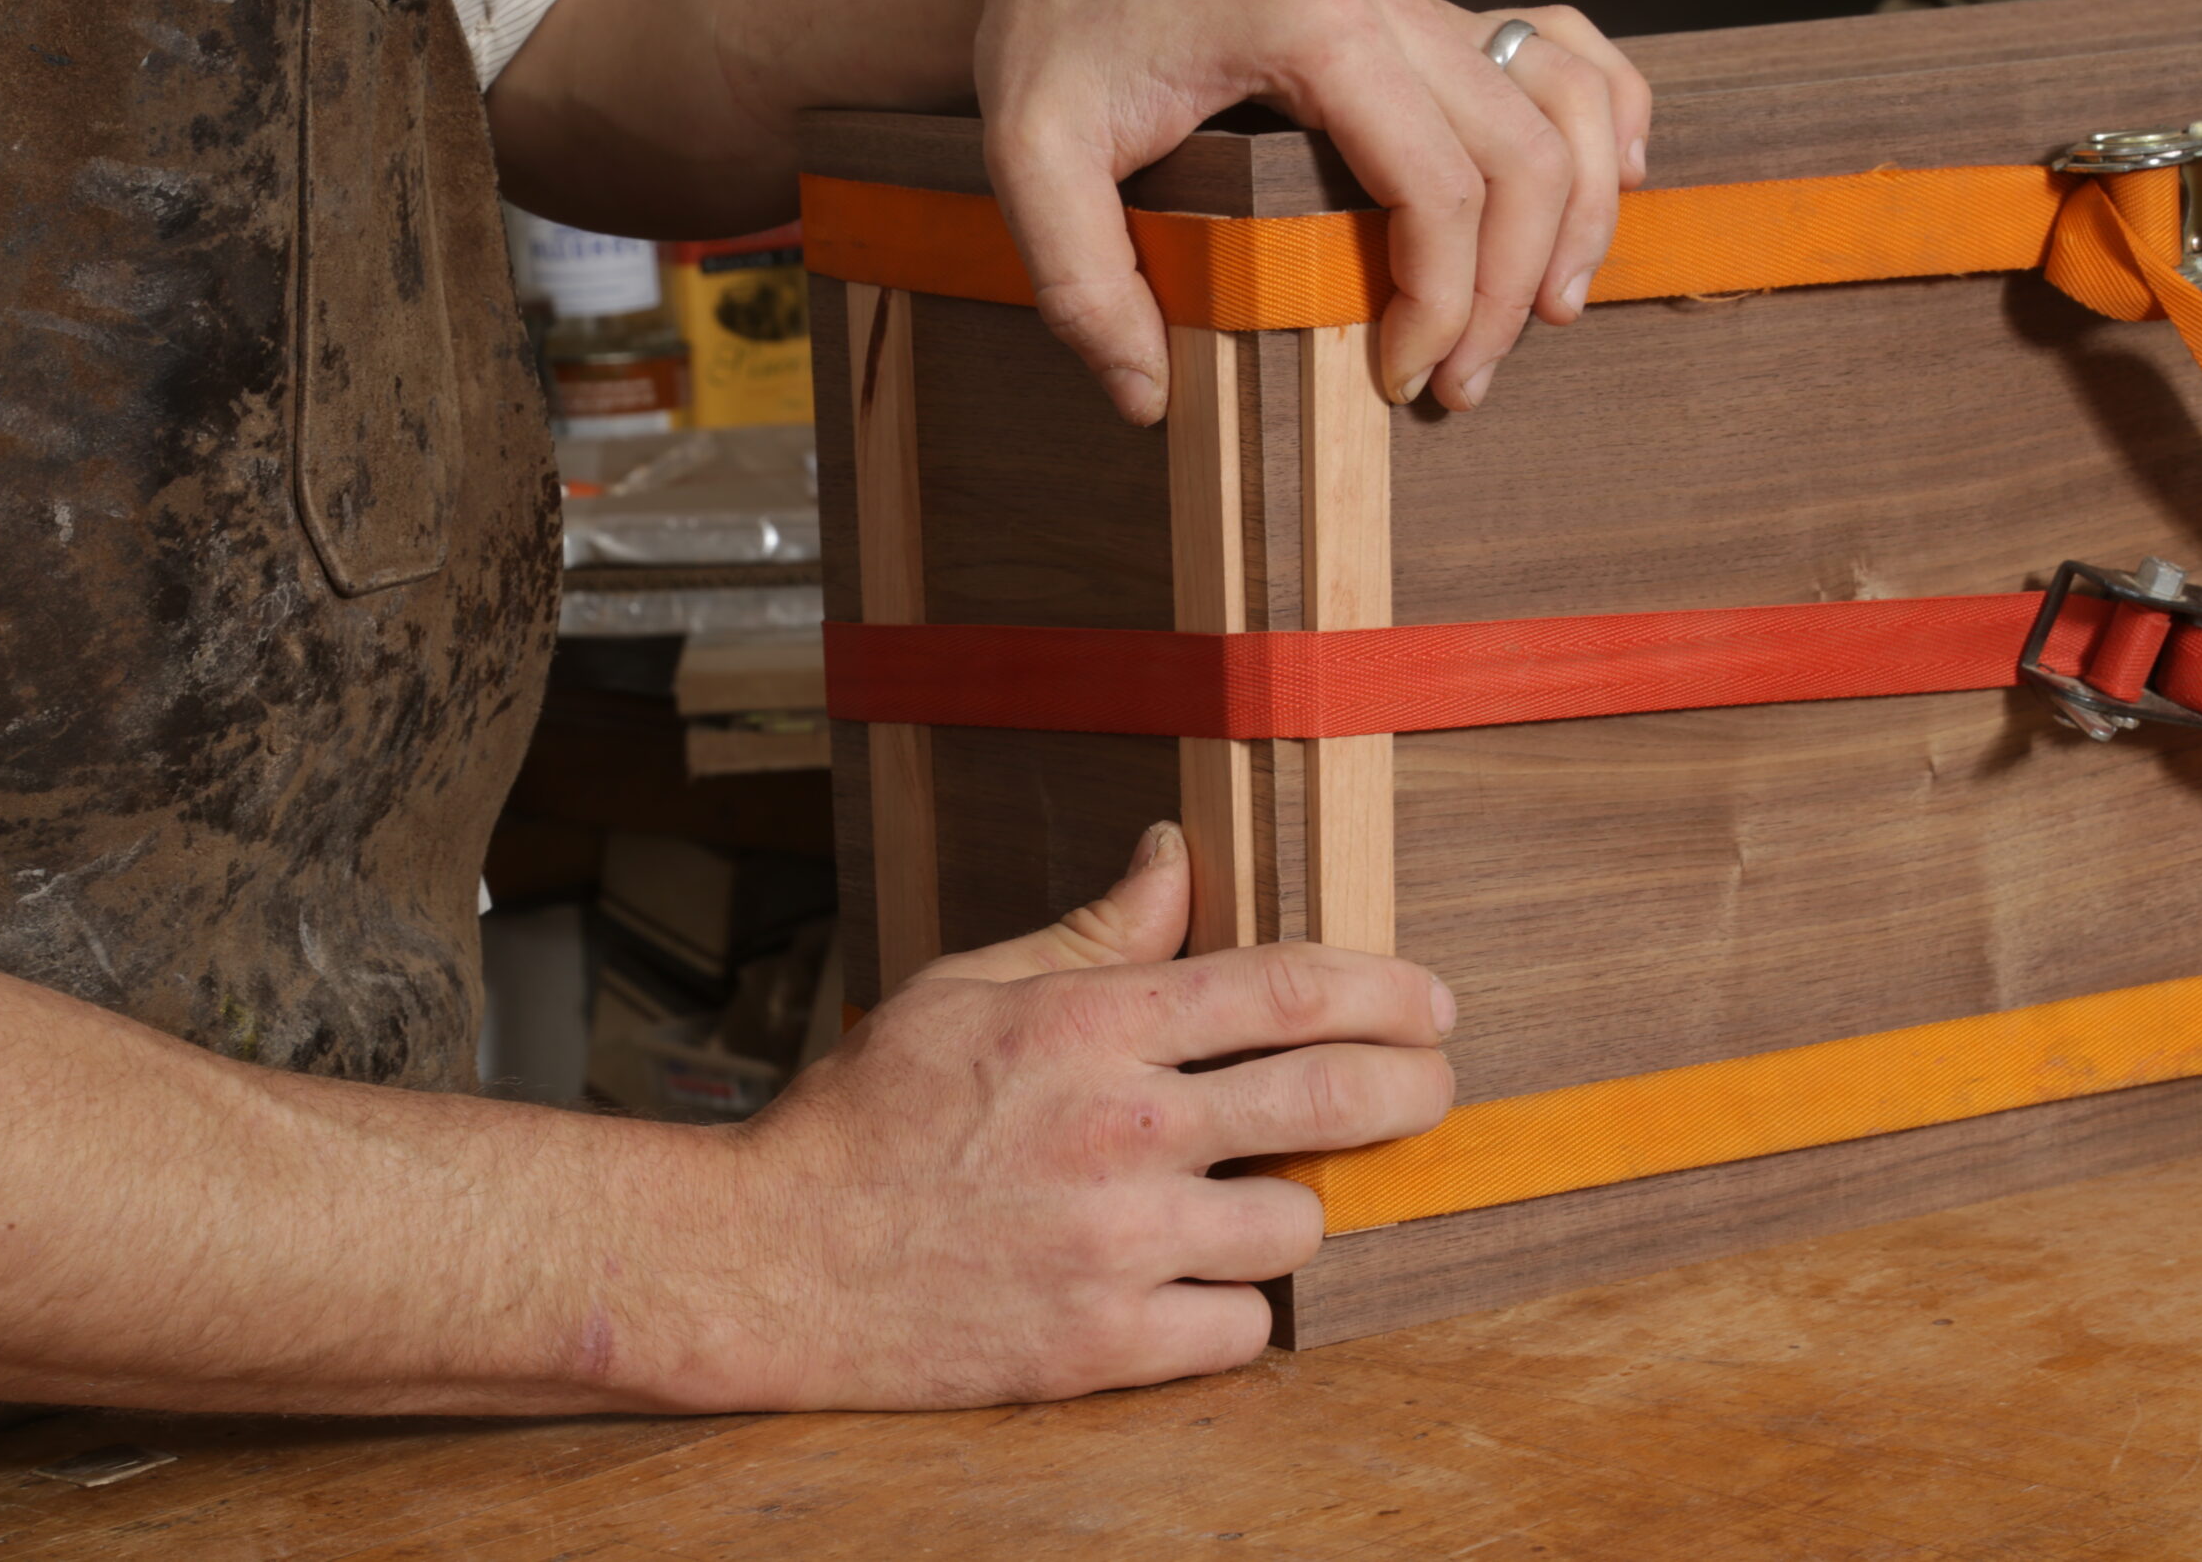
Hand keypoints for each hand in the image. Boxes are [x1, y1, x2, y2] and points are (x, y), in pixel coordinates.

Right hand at [717, 821, 1455, 1407]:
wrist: (770, 1260)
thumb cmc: (863, 1117)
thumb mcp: (965, 988)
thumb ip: (1090, 931)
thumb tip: (1174, 856)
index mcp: (1089, 1025)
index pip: (1286, 988)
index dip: (1386, 991)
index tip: (1431, 1003)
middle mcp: (1120, 1128)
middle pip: (1330, 1098)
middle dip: (1412, 1087)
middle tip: (1430, 1087)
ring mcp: (1117, 1243)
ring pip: (1298, 1223)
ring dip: (1302, 1206)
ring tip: (1269, 1195)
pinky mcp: (1102, 1344)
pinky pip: (1243, 1327)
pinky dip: (1240, 1303)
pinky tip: (1208, 1280)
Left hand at [968, 0, 1651, 421]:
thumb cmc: (1055, 37)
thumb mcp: (1032, 161)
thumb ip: (1082, 283)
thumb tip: (1148, 396)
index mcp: (1315, 34)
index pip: (1439, 189)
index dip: (1443, 304)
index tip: (1398, 381)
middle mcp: (1390, 6)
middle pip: (1523, 155)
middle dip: (1513, 287)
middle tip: (1458, 386)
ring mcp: (1416, 4)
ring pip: (1562, 97)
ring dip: (1578, 211)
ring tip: (1549, 313)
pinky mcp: (1418, 14)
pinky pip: (1553, 45)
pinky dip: (1602, 112)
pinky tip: (1609, 184)